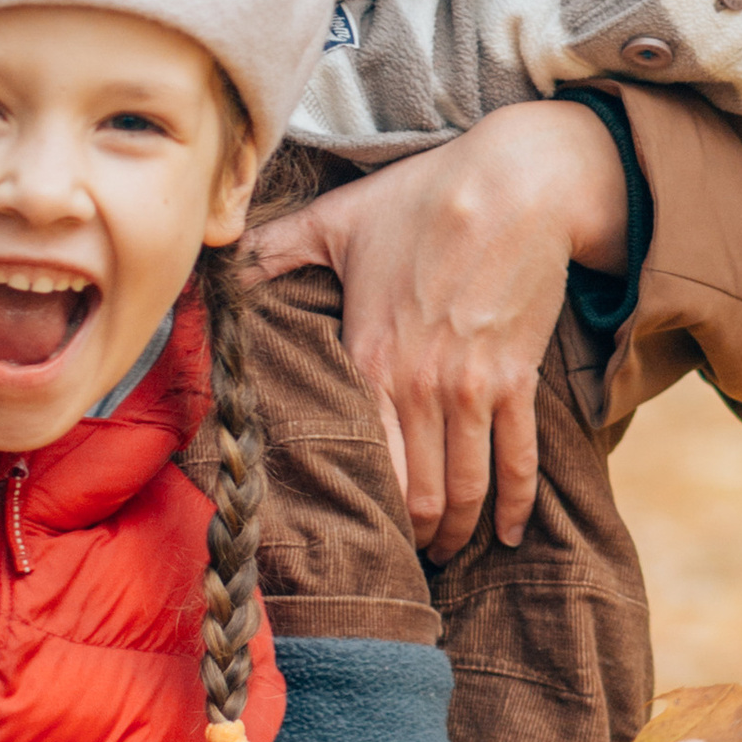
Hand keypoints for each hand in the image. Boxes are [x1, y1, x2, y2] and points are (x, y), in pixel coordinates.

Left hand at [241, 99, 628, 558]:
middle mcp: (420, 387)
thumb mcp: (338, 219)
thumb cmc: (424, 198)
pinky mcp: (518, 379)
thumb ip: (276, 247)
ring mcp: (473, 388)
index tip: (357, 533)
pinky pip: (520, 459)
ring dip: (458, 530)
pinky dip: (515, 505)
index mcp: (369, 359)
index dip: (363, 511)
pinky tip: (507, 534)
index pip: (364, 462)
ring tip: (450, 552)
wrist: (516, 183)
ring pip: (467, 486)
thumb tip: (221, 250)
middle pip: (420, 493)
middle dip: (413, 536)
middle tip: (406, 558)